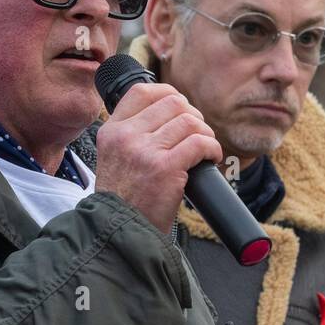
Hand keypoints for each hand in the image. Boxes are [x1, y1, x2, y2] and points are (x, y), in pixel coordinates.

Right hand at [95, 81, 221, 233]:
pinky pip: (200, 142)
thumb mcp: (115, 160)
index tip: (180, 109)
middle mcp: (125, 136)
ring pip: (190, 121)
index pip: (142, 91)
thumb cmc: (125, 202)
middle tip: (196, 136)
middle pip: (173, 102)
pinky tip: (210, 160)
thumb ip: (132, 136)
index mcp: (111, 131)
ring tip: (204, 150)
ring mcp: (144, 151)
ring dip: (205, 134)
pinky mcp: (165, 167)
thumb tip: (171, 114)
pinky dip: (212, 149)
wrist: (120, 234)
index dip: (168, 93)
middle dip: (192, 116)